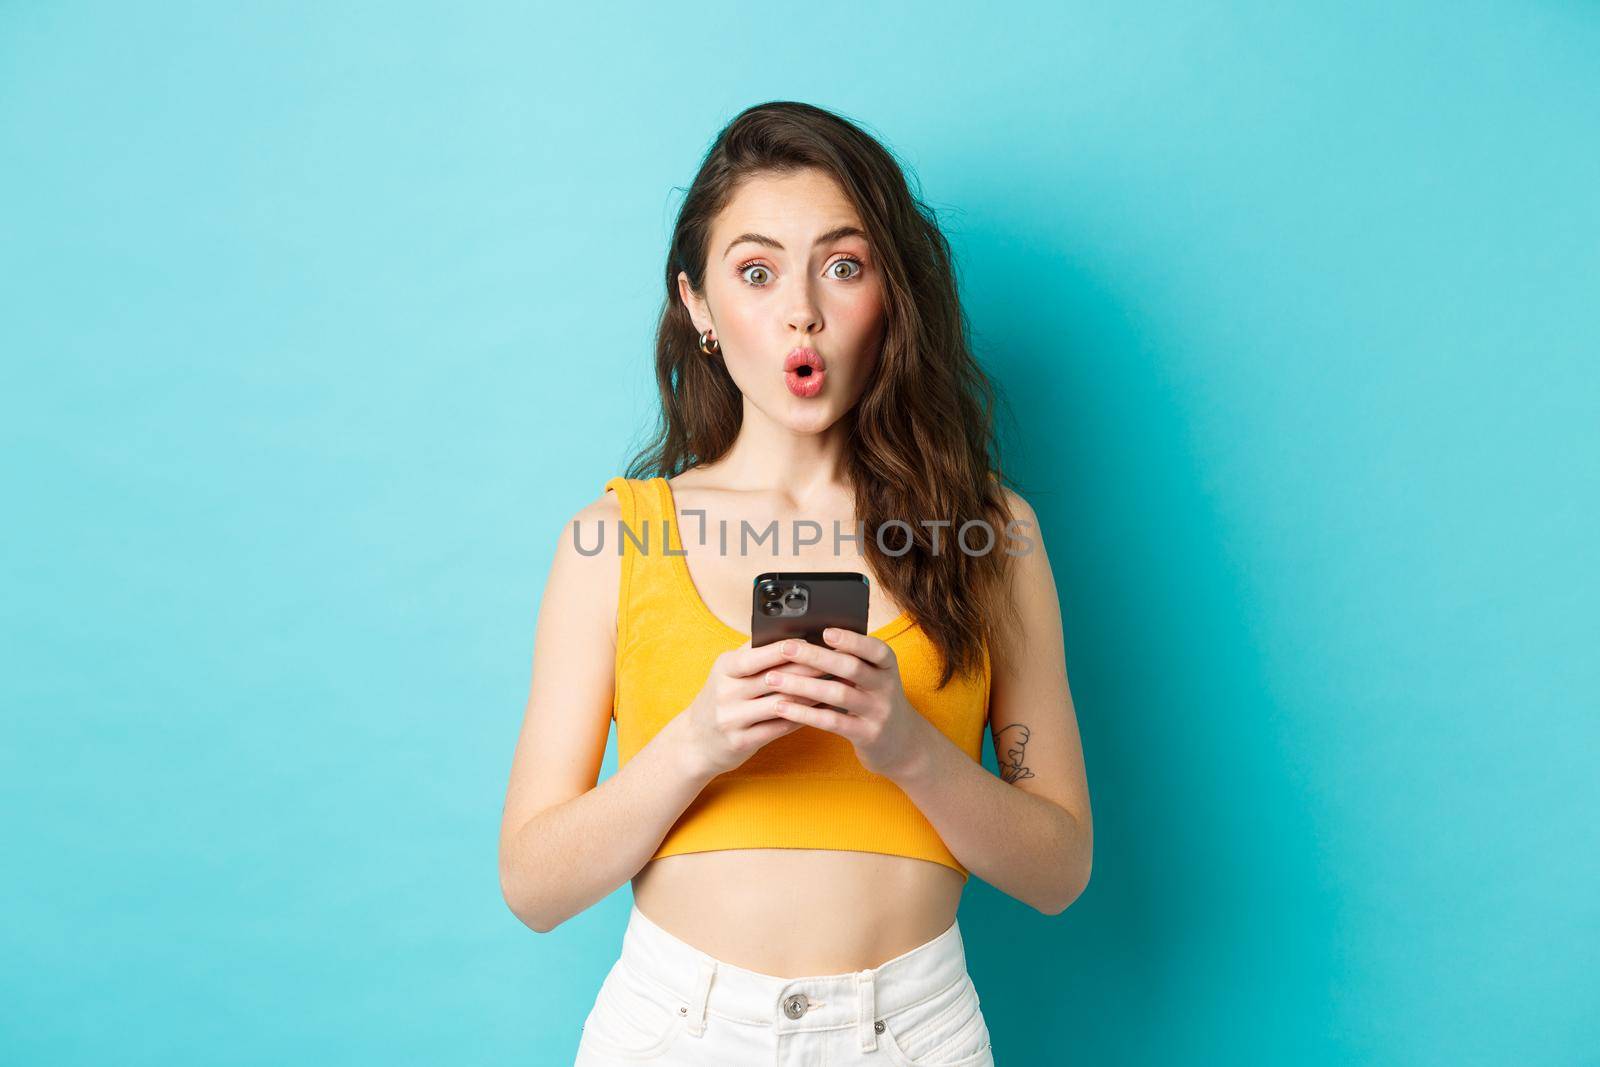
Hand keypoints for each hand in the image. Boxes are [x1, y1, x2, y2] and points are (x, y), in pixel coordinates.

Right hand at [675, 640, 830, 779]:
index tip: (816, 641)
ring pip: (782, 703)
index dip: (789, 647)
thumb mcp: (728, 674)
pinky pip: (780, 728)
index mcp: (725, 668)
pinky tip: (824, 711)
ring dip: (812, 694)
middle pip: (776, 677)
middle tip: (838, 661)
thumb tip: (794, 637)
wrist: (694, 742)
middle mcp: (726, 692)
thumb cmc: (721, 700)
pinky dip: (805, 717)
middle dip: (809, 668)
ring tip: (837, 685)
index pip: (760, 653)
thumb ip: (754, 657)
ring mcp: (732, 718)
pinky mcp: (742, 741)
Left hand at [762, 628, 933, 781]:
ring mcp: (878, 713)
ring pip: (838, 695)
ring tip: (772, 679)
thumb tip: (808, 638)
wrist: (904, 744)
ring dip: (802, 685)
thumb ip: (852, 660)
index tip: (825, 631)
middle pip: (851, 668)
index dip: (852, 640)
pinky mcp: (867, 736)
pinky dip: (805, 713)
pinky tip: (782, 707)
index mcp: (888, 666)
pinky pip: (832, 722)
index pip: (875, 649)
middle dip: (815, 656)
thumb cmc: (876, 701)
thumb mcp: (875, 678)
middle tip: (786, 648)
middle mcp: (887, 687)